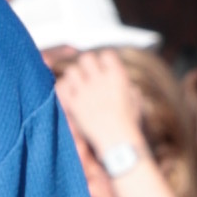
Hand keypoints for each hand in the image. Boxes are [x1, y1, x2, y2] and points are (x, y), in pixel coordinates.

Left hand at [55, 51, 146, 174]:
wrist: (117, 142)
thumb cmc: (130, 124)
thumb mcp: (136, 103)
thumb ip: (131, 90)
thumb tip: (129, 87)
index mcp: (118, 76)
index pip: (107, 55)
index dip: (104, 61)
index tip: (103, 70)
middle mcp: (101, 80)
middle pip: (87, 58)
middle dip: (86, 66)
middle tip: (87, 77)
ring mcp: (86, 91)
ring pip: (72, 70)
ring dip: (74, 77)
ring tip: (77, 87)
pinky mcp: (74, 104)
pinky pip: (61, 87)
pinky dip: (63, 89)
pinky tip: (69, 96)